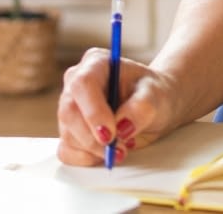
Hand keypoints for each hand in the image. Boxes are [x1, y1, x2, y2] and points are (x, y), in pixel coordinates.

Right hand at [55, 47, 180, 165]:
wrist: (154, 106)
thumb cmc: (154, 93)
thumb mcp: (155, 95)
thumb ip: (141, 108)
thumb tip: (122, 127)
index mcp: (95, 64)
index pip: (83, 85)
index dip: (93, 112)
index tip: (110, 135)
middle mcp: (76, 84)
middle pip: (69, 112)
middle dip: (93, 138)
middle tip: (119, 149)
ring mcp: (70, 107)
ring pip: (68, 134)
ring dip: (93, 150)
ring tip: (121, 148)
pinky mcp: (71, 130)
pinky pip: (66, 150)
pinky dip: (85, 158)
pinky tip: (105, 154)